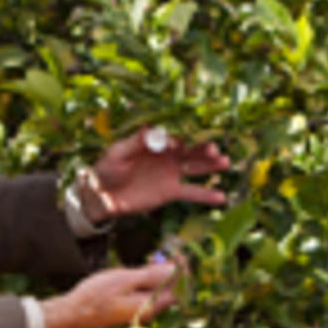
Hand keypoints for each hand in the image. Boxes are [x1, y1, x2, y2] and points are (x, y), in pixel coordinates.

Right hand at [41, 261, 177, 327]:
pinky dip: (147, 282)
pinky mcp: (130, 310)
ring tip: (152, 259)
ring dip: (159, 275)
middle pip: (170, 291)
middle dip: (171, 271)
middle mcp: (148, 312)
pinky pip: (146, 294)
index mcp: (150, 306)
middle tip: (165, 253)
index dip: (182, 272)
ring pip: (158, 292)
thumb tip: (175, 270)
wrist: (72, 313)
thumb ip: (152, 276)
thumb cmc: (96, 295)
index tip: (178, 255)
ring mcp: (139, 312)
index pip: (179, 290)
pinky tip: (140, 270)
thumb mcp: (125, 279)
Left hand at [79, 127, 229, 222]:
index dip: (181, 139)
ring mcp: (171, 174)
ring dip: (211, 165)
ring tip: (225, 163)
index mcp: (156, 142)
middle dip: (203, 149)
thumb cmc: (107, 168)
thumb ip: (137, 142)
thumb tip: (155, 131)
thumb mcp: (118, 152)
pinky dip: (206, 195)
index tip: (181, 143)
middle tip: (215, 150)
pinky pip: (191, 193)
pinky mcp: (171, 192)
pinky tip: (221, 197)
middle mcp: (168, 156)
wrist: (102, 195)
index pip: (174, 137)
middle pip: (190, 150)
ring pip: (196, 168)